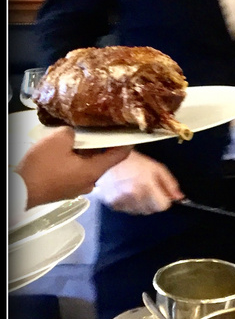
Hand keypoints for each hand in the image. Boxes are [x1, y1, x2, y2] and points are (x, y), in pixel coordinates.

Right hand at [16, 126, 132, 208]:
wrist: (20, 190)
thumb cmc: (43, 166)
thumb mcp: (58, 140)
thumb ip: (73, 132)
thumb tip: (75, 134)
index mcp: (94, 171)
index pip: (119, 155)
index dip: (126, 141)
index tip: (130, 130)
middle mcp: (90, 182)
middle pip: (103, 160)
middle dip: (102, 144)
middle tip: (101, 127)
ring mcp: (77, 188)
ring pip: (88, 166)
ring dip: (86, 152)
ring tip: (81, 136)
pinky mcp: (64, 189)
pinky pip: (76, 171)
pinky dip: (75, 160)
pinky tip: (67, 150)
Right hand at [94, 149, 183, 213]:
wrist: (104, 158)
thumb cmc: (131, 160)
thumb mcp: (155, 167)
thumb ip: (169, 183)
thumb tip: (180, 197)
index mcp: (146, 186)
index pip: (163, 206)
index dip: (164, 200)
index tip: (161, 193)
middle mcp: (134, 196)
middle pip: (151, 210)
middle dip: (153, 202)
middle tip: (147, 189)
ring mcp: (121, 201)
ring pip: (139, 212)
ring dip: (141, 204)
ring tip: (135, 189)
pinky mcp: (112, 204)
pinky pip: (126, 210)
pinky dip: (128, 204)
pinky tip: (125, 192)